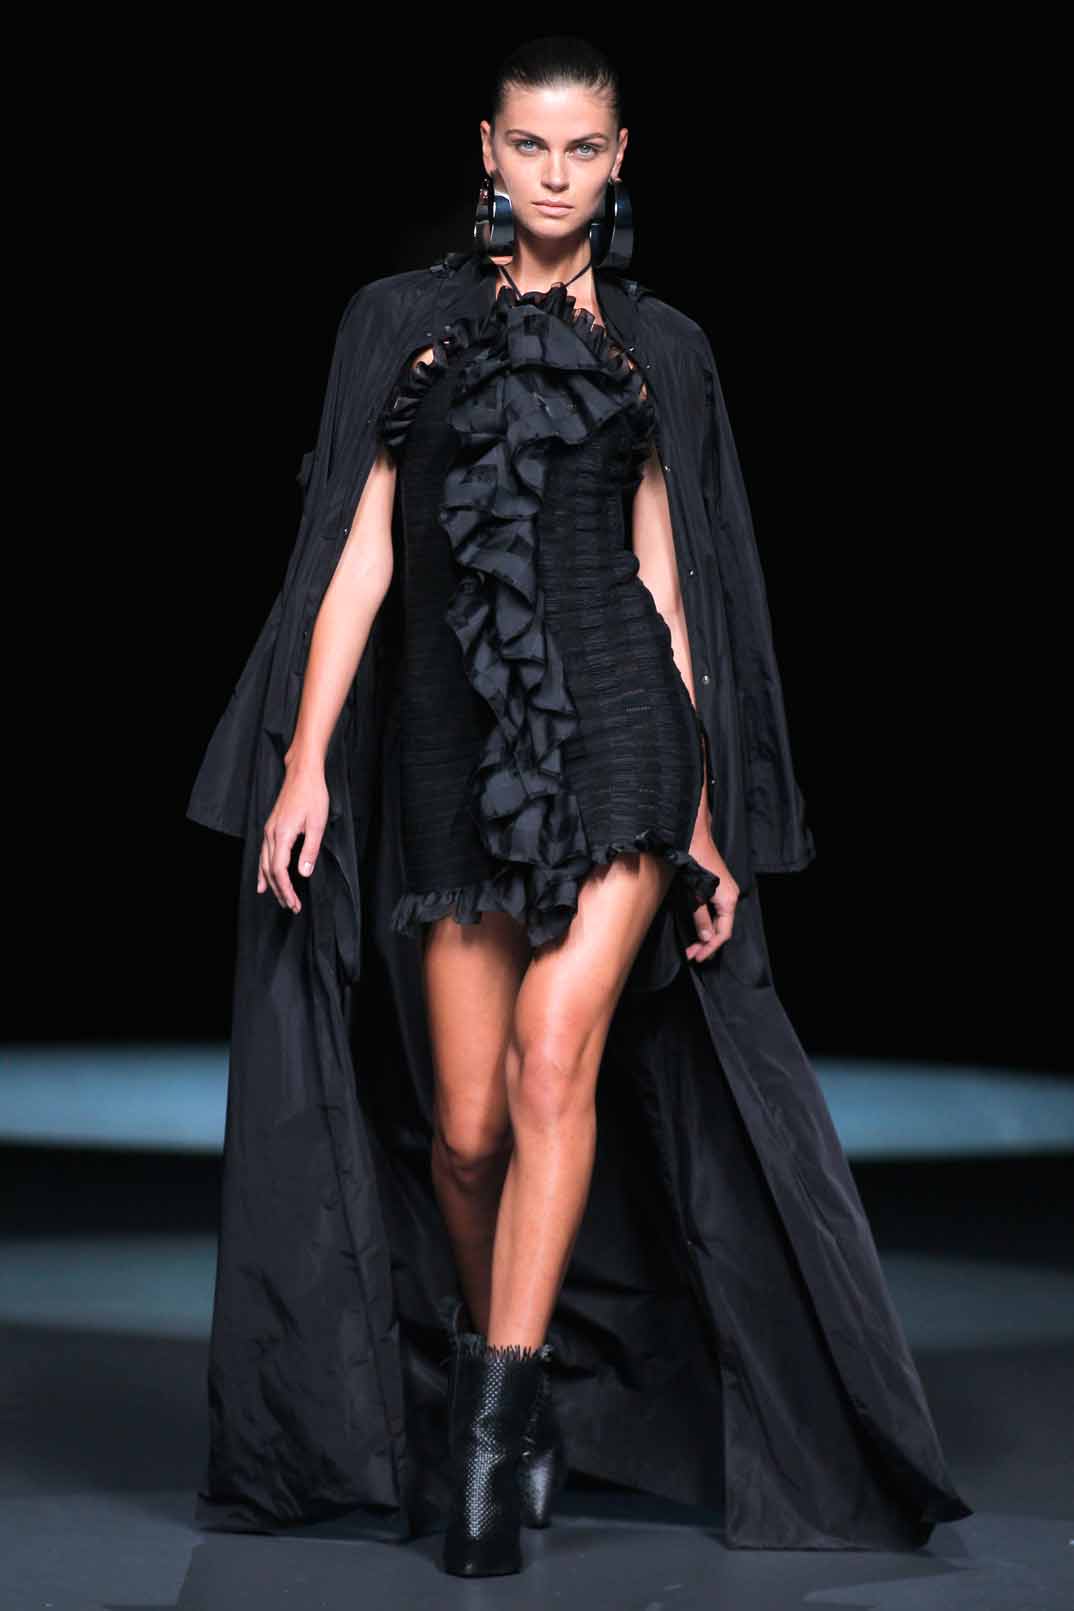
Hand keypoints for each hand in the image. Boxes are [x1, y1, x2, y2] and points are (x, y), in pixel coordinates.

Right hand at [257, 758, 329, 913]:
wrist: (302, 773)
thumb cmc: (313, 795)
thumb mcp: (318, 824)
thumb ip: (310, 850)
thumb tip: (303, 874)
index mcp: (282, 835)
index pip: (279, 870)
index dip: (286, 889)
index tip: (294, 903)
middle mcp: (271, 834)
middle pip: (270, 870)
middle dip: (280, 891)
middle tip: (291, 907)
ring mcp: (269, 830)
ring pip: (264, 863)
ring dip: (271, 883)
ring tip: (278, 899)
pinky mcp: (271, 827)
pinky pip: (263, 854)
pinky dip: (263, 870)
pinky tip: (262, 880)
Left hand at [684, 826, 739, 964]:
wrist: (694, 836)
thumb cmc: (694, 861)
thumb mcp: (694, 893)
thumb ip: (701, 917)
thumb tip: (706, 938)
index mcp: (728, 900)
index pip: (724, 933)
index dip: (710, 947)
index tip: (697, 957)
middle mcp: (731, 896)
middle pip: (723, 928)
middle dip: (707, 944)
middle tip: (692, 955)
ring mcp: (726, 891)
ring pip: (720, 921)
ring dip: (707, 934)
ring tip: (693, 946)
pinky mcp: (719, 887)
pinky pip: (717, 911)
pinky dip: (708, 922)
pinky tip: (698, 928)